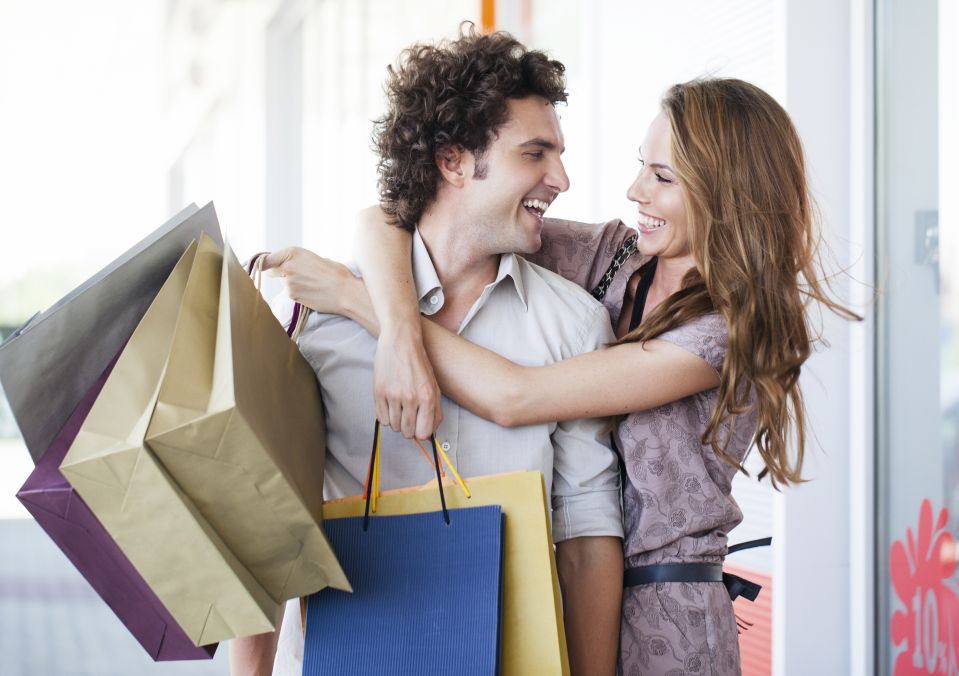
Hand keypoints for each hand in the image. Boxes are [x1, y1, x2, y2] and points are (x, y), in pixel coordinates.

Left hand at [260, 247, 356, 314]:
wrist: (345, 292)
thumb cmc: (337, 274)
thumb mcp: (317, 258)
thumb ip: (301, 261)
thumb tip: (295, 267)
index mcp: (293, 252)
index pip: (267, 259)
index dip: (264, 264)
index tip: (262, 267)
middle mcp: (287, 266)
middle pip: (272, 272)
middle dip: (279, 274)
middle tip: (296, 276)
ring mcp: (288, 282)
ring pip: (284, 284)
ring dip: (293, 285)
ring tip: (312, 286)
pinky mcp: (292, 296)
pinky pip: (291, 294)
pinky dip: (298, 294)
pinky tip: (312, 293)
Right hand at [374, 323, 442, 438]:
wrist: (400, 341)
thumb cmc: (419, 363)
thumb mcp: (434, 385)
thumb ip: (435, 411)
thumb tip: (430, 433)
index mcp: (428, 397)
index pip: (424, 433)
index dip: (421, 433)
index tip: (419, 427)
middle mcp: (411, 398)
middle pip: (408, 433)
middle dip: (409, 428)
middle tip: (408, 416)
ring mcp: (393, 396)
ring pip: (394, 426)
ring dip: (397, 421)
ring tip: (399, 407)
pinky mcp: (379, 392)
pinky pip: (381, 419)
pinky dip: (385, 416)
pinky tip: (390, 405)